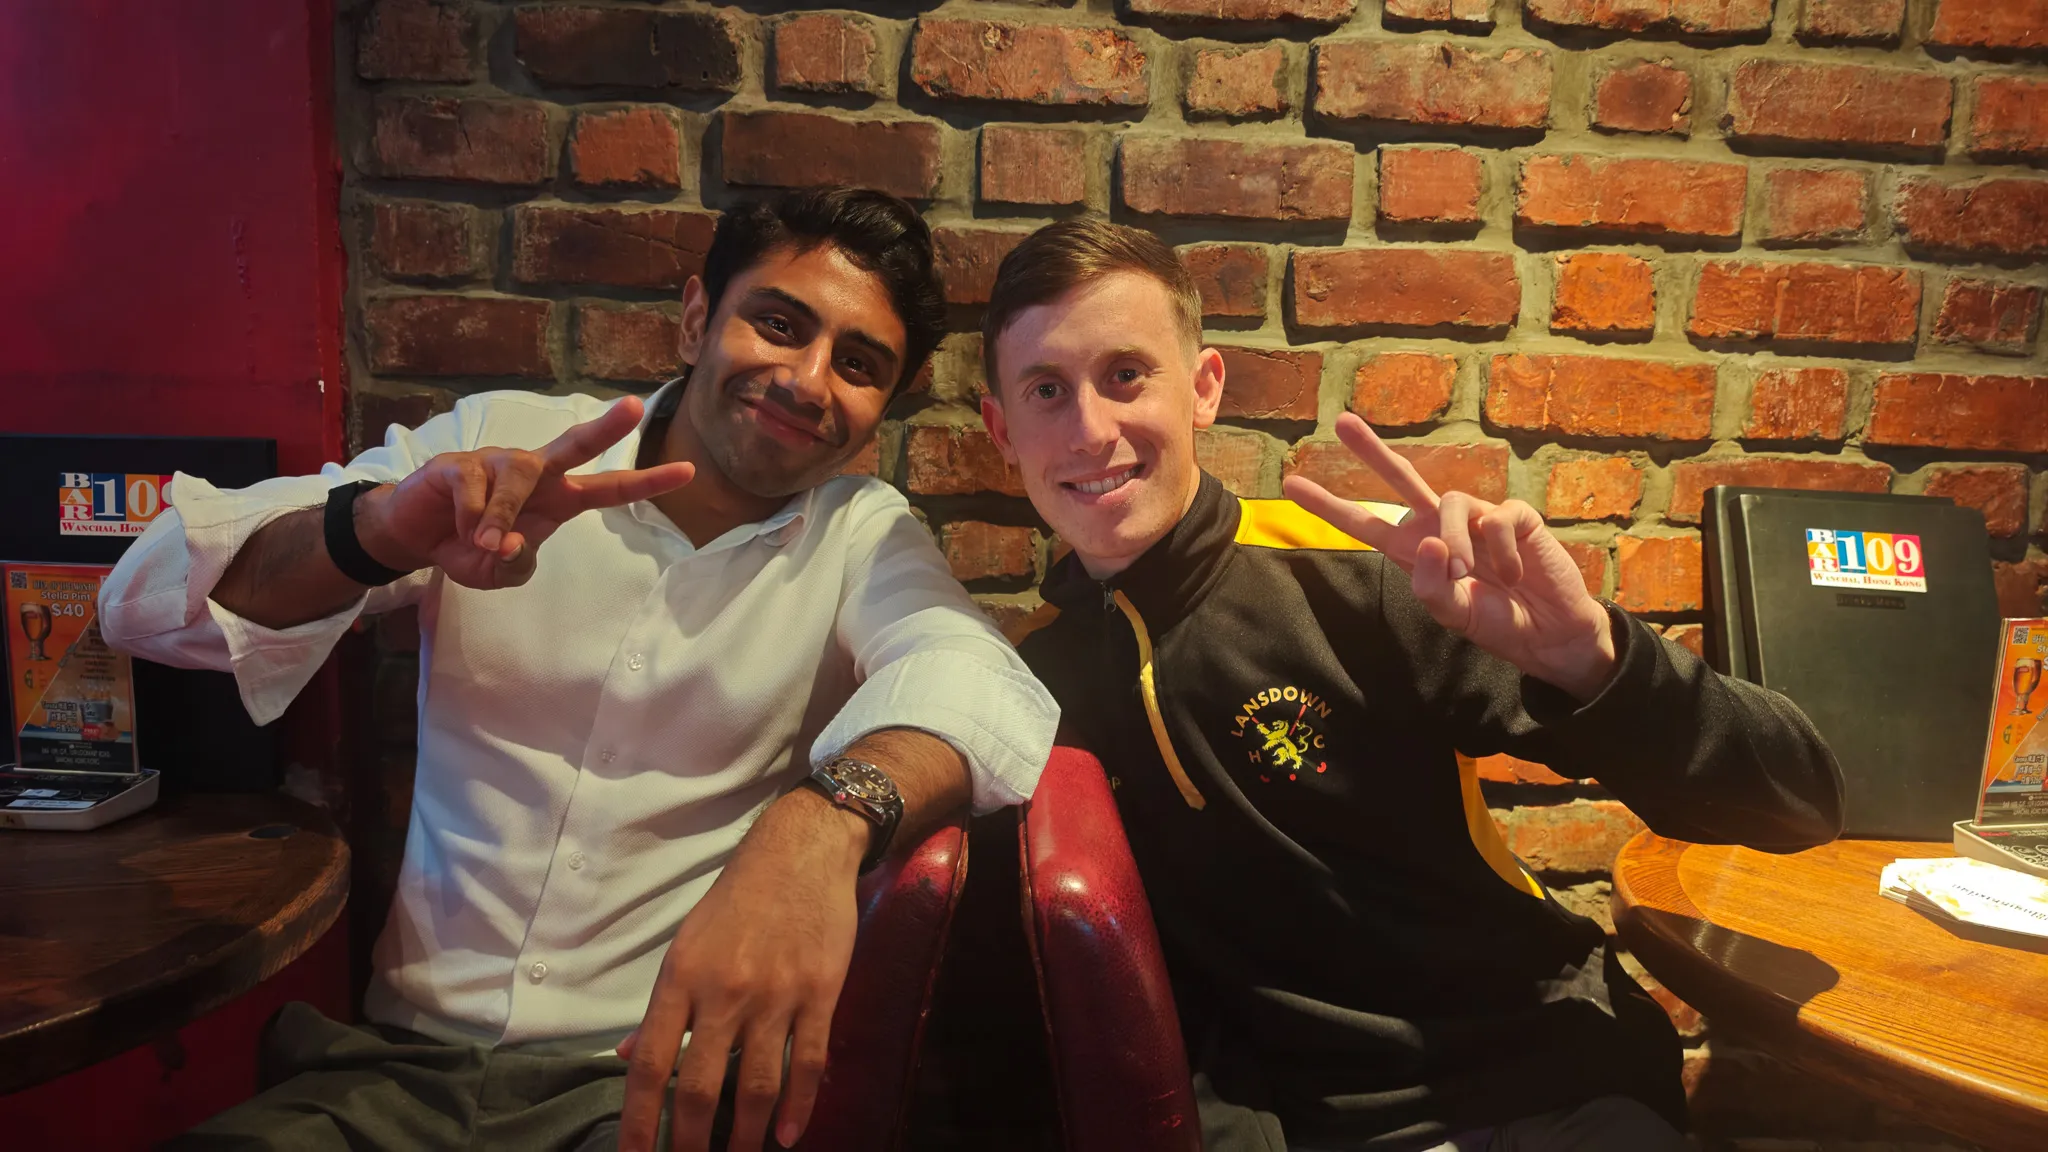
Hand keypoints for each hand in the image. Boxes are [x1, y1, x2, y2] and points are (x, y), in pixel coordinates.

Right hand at [356, 396, 691, 589]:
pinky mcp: (458, 463)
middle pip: (574, 444)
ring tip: (485, 544)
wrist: (414, 538)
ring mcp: (497, 461)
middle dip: (606, 427)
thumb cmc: (469, 548)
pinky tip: (457, 529)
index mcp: (557, 498)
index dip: (647, 482)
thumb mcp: (498, 573)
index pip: (610, 488)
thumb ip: (517, 564)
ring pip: (516, 479)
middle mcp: (534, 472)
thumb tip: (515, 543)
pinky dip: (469, 519)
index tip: (687, 471)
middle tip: (634, 408)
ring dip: (502, 516)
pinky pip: (473, 490)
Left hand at [614, 789, 865, 1151]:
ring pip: (758, 1084)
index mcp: (682, 979)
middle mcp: (725, 992)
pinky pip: (809, 1062)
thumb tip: (628, 1058)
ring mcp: (776, 995)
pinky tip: (789, 1136)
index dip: (640, 1119)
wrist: (802, 853)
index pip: (652, 1064)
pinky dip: (799, 1107)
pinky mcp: (820, 994)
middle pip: (702, 1087)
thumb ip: (661, 1008)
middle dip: (691, 1141)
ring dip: (745, 1135)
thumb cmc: (738, 899)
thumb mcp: (686, 944)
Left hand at [1282, 413, 1616, 700]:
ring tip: (1472, 574)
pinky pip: (1496, 520)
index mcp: (1415, 551)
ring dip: (1457, 543)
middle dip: (1371, 451)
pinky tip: (1514, 574)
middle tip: (1342, 422)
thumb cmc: (1497, 622)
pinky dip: (1501, 552)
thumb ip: (1431, 586)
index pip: (1366, 524)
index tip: (1291, 484)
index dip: (1330, 505)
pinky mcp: (1514, 516)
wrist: (1550, 633)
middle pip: (1402, 480)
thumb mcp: (1453, 615)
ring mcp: (1477, 518)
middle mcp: (1440, 527)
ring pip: (1450, 504)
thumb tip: (1429, 541)